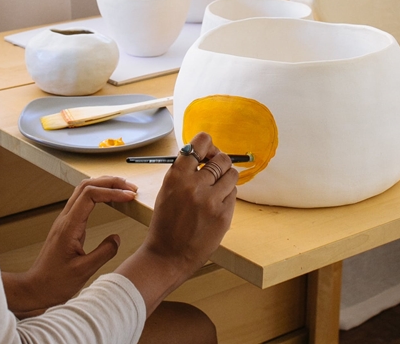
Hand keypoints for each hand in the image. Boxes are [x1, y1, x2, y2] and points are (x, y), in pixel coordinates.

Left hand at [3, 176, 136, 316]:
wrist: (36, 288)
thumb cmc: (55, 282)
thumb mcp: (83, 271)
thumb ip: (103, 253)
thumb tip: (117, 238)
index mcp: (69, 226)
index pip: (90, 195)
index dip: (112, 192)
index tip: (129, 196)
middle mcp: (65, 218)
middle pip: (87, 186)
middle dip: (110, 182)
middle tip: (131, 188)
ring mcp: (65, 219)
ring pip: (84, 190)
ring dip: (104, 185)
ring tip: (123, 189)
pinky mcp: (68, 224)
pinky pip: (83, 200)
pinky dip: (98, 193)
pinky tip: (109, 199)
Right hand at [116, 132, 237, 313]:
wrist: (168, 255)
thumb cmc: (166, 222)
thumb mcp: (168, 190)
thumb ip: (184, 171)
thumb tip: (205, 153)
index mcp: (177, 176)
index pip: (200, 143)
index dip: (207, 145)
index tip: (207, 151)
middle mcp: (195, 185)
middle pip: (221, 158)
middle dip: (220, 162)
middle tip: (215, 170)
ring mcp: (211, 201)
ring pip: (232, 175)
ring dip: (226, 178)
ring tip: (216, 189)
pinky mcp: (224, 216)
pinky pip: (234, 194)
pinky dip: (227, 197)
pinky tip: (216, 206)